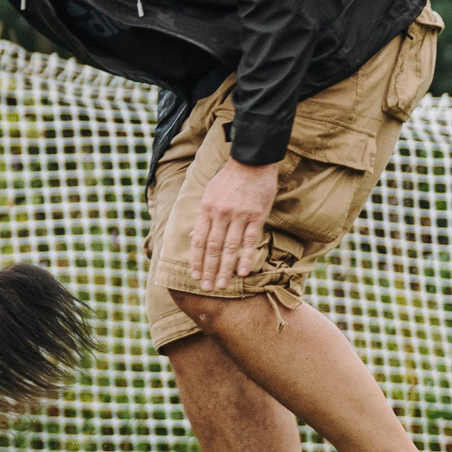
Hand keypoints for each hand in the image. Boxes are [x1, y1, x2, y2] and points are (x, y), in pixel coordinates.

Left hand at [189, 159, 280, 290]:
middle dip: (209, 270)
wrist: (251, 162)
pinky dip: (246, 257)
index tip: (195, 277)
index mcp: (205, 209)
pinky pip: (250, 240)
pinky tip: (243, 272)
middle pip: (213, 248)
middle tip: (207, 289)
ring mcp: (239, 215)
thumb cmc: (228, 181)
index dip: (196, 261)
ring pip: (230, 248)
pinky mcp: (257, 216)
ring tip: (222, 286)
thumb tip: (194, 236)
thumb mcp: (209, 195)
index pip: (198, 241)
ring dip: (225, 269)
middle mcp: (220, 214)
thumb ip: (203, 217)